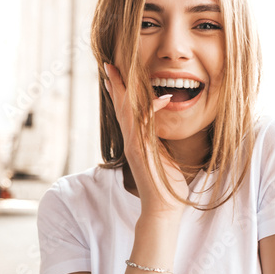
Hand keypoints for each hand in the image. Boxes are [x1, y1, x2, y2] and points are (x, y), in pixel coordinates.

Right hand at [103, 63, 188, 218]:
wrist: (162, 208)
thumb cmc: (165, 184)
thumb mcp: (161, 157)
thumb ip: (157, 141)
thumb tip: (160, 130)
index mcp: (135, 141)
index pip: (125, 111)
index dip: (119, 92)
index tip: (113, 76)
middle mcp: (132, 141)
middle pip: (120, 107)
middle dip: (115, 85)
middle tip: (109, 65)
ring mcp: (136, 146)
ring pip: (128, 112)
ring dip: (124, 90)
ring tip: (117, 71)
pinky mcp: (144, 153)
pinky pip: (147, 125)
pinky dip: (153, 110)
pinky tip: (161, 97)